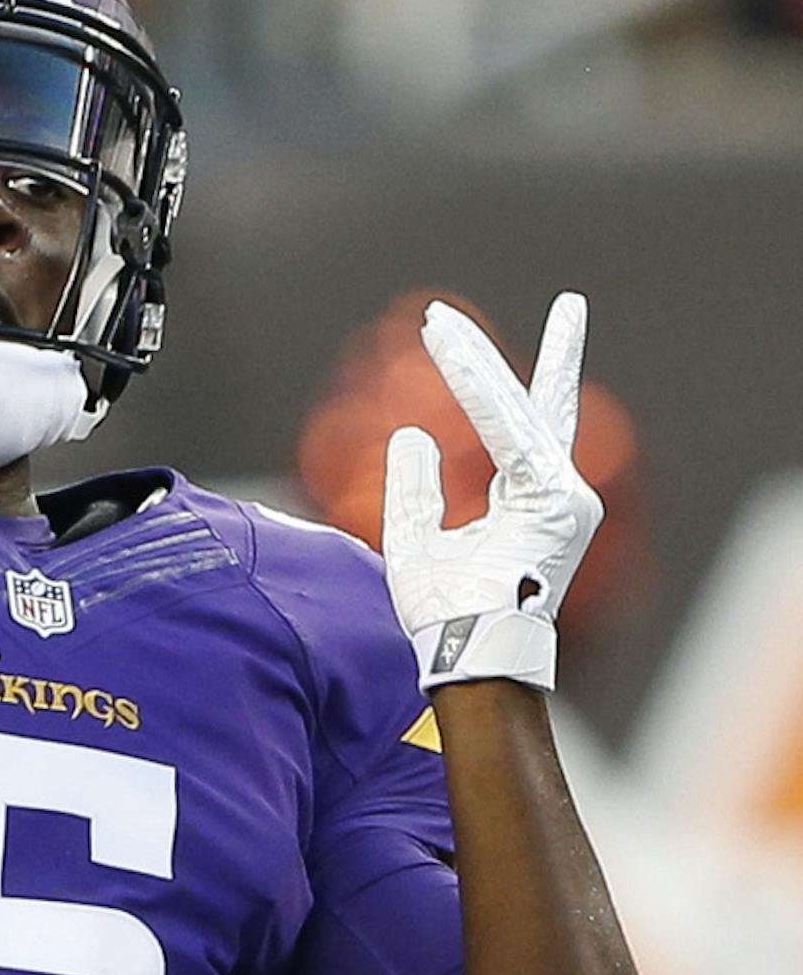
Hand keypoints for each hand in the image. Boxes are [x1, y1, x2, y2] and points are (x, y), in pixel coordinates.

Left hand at [381, 293, 603, 694]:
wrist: (470, 658)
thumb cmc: (446, 617)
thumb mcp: (412, 544)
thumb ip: (412, 490)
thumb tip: (412, 433)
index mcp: (527, 503)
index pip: (513, 428)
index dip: (484, 384)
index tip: (454, 343)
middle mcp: (554, 494)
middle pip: (525, 406)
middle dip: (482, 360)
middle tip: (441, 317)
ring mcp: (562, 496)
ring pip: (514, 412)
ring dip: (473, 366)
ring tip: (436, 326)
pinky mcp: (557, 500)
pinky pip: (512, 434)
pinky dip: (483, 395)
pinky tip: (456, 359)